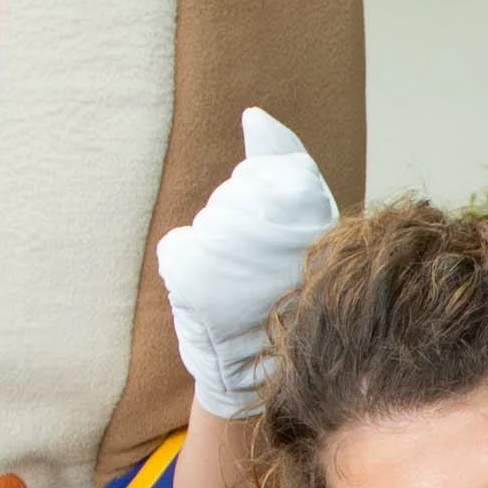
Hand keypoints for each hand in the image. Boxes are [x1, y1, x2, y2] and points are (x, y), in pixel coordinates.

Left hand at [155, 108, 335, 421]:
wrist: (267, 373)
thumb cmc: (292, 291)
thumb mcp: (307, 221)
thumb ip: (284, 163)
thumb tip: (254, 113)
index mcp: (310, 204)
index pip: (266, 174)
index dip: (273, 207)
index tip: (286, 245)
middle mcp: (269, 220)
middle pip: (231, 198)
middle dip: (242, 230)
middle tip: (266, 275)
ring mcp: (228, 248)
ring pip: (205, 226)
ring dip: (217, 256)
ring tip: (245, 291)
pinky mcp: (192, 275)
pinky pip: (176, 251)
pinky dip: (187, 273)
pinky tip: (214, 303)